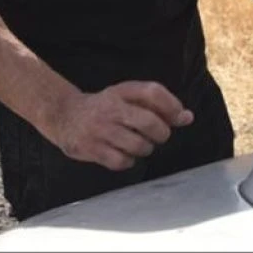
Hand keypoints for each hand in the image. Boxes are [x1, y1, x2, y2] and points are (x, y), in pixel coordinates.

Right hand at [45, 81, 193, 170]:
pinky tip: (124, 154)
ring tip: (140, 145)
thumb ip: (158, 105)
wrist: (65, 115)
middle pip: (149, 121)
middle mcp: (111, 107)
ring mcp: (100, 129)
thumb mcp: (128, 97)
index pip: (153, 92)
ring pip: (138, 145)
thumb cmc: (107, 107)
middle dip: (162, 133)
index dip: (172, 105)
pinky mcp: (91, 148)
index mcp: (122, 91)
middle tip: (159, 136)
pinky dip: (128, 161)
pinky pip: (121, 161)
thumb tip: (187, 118)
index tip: (181, 117)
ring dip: (146, 149)